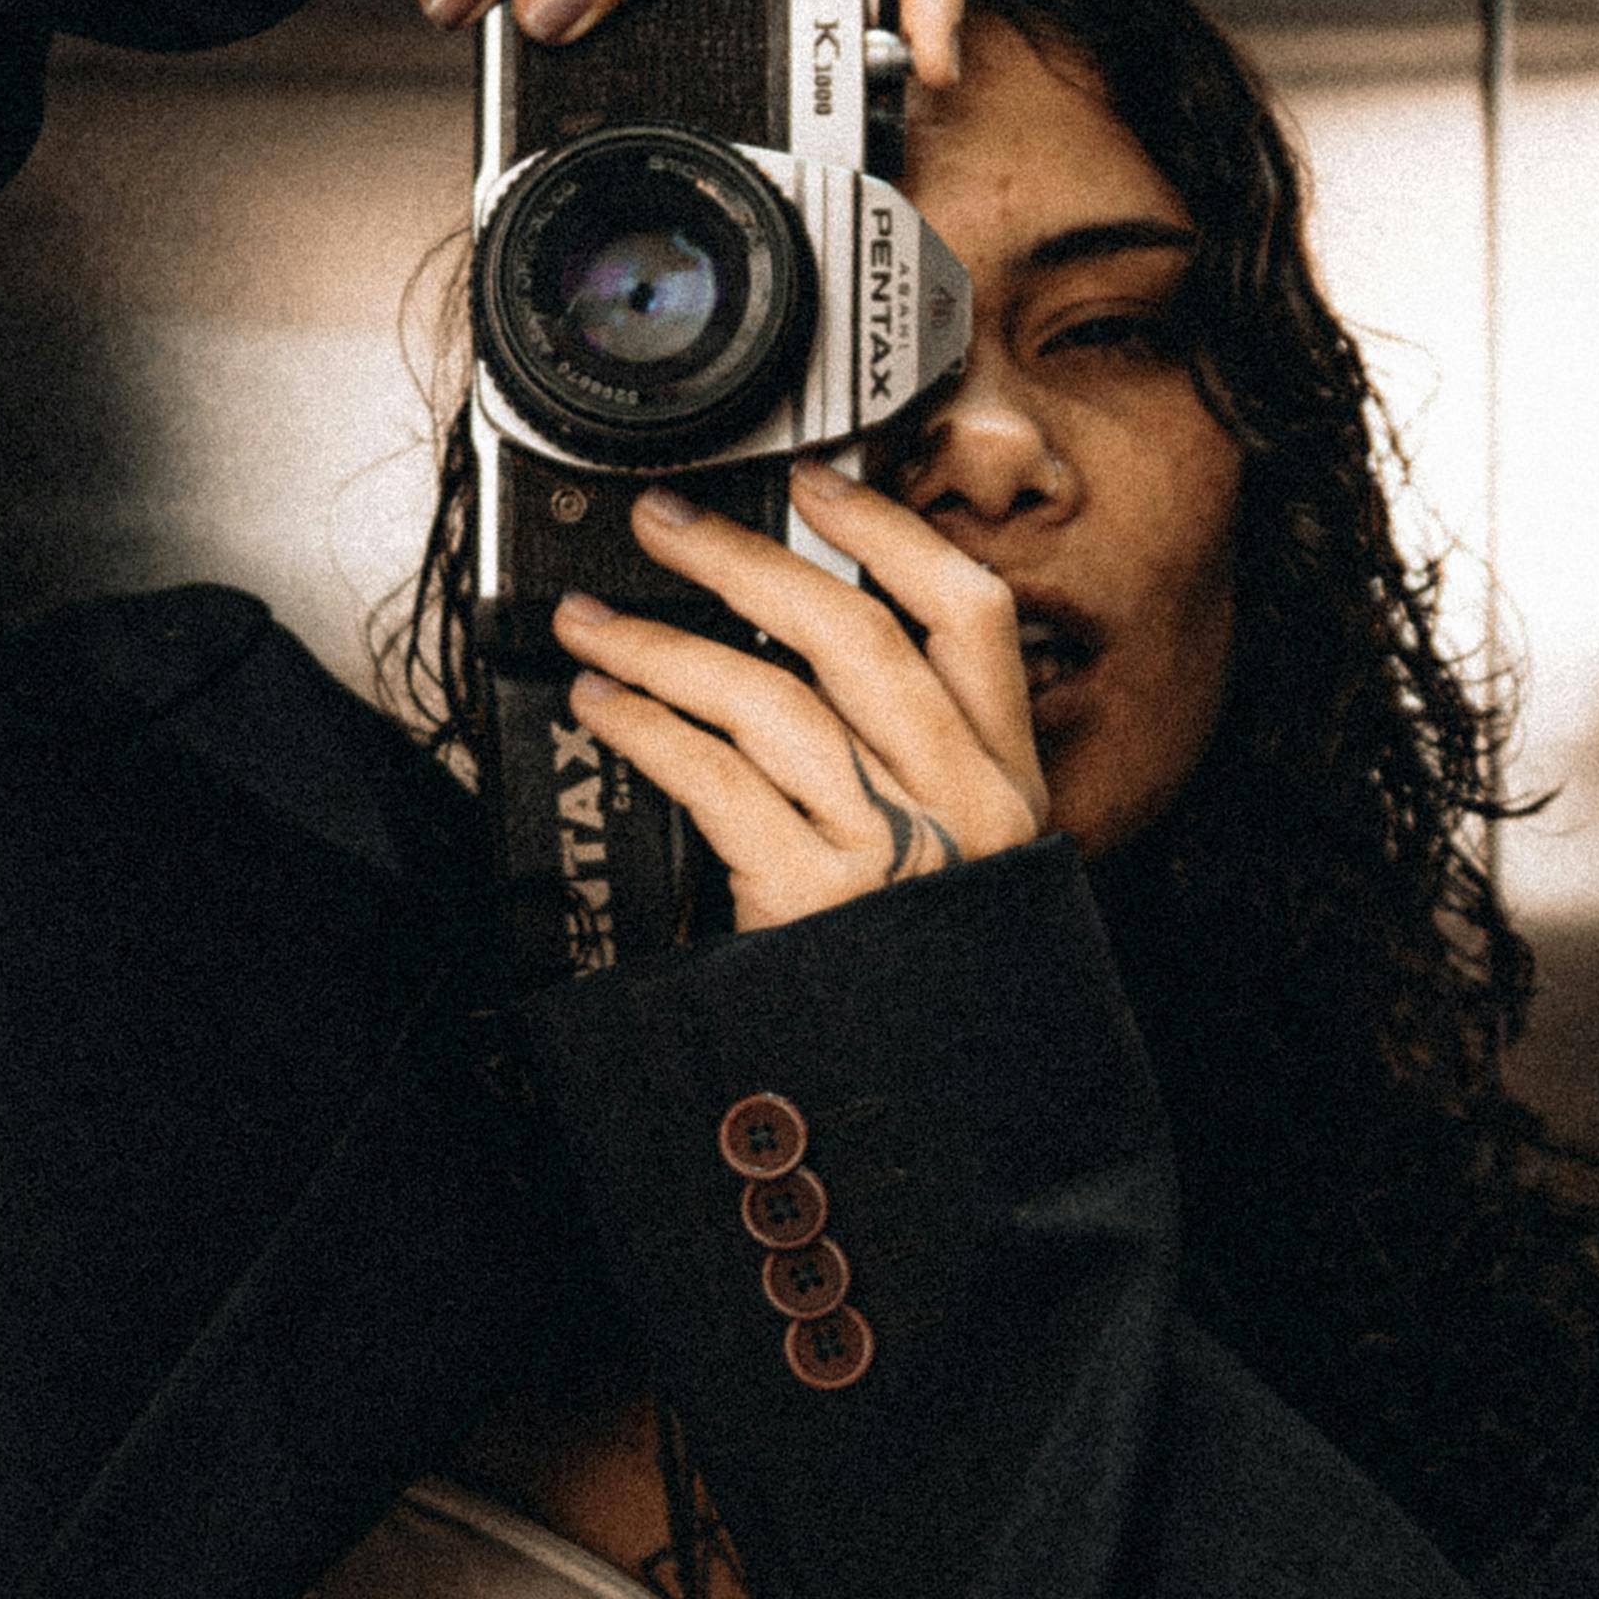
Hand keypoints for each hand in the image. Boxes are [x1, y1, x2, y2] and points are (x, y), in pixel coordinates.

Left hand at [554, 463, 1046, 933]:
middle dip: (745, 561)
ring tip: (593, 624)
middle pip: (853, 634)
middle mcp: (958, 799)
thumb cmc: (932, 973)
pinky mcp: (814, 898)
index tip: (815, 485)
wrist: (945, 1113)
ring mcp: (891, 847)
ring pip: (769, 696)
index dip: (889, 534)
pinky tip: (603, 707)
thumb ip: (919, 763)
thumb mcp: (969, 859)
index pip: (967, 613)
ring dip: (663, 646)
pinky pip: (716, 780)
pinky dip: (649, 728)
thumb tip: (802, 655)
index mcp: (1005, 775)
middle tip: (663, 524)